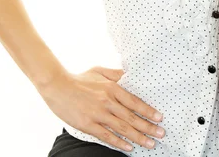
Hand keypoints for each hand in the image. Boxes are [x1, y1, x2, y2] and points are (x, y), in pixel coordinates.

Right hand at [39, 65, 164, 151]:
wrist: (58, 86)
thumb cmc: (80, 78)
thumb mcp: (100, 71)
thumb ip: (116, 74)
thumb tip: (131, 75)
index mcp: (112, 87)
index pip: (134, 102)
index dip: (148, 111)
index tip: (159, 118)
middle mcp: (107, 101)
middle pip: (132, 117)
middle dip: (148, 127)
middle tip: (161, 134)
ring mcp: (98, 114)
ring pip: (122, 128)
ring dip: (138, 137)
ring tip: (150, 143)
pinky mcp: (88, 124)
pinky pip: (106, 135)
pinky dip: (119, 142)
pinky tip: (128, 147)